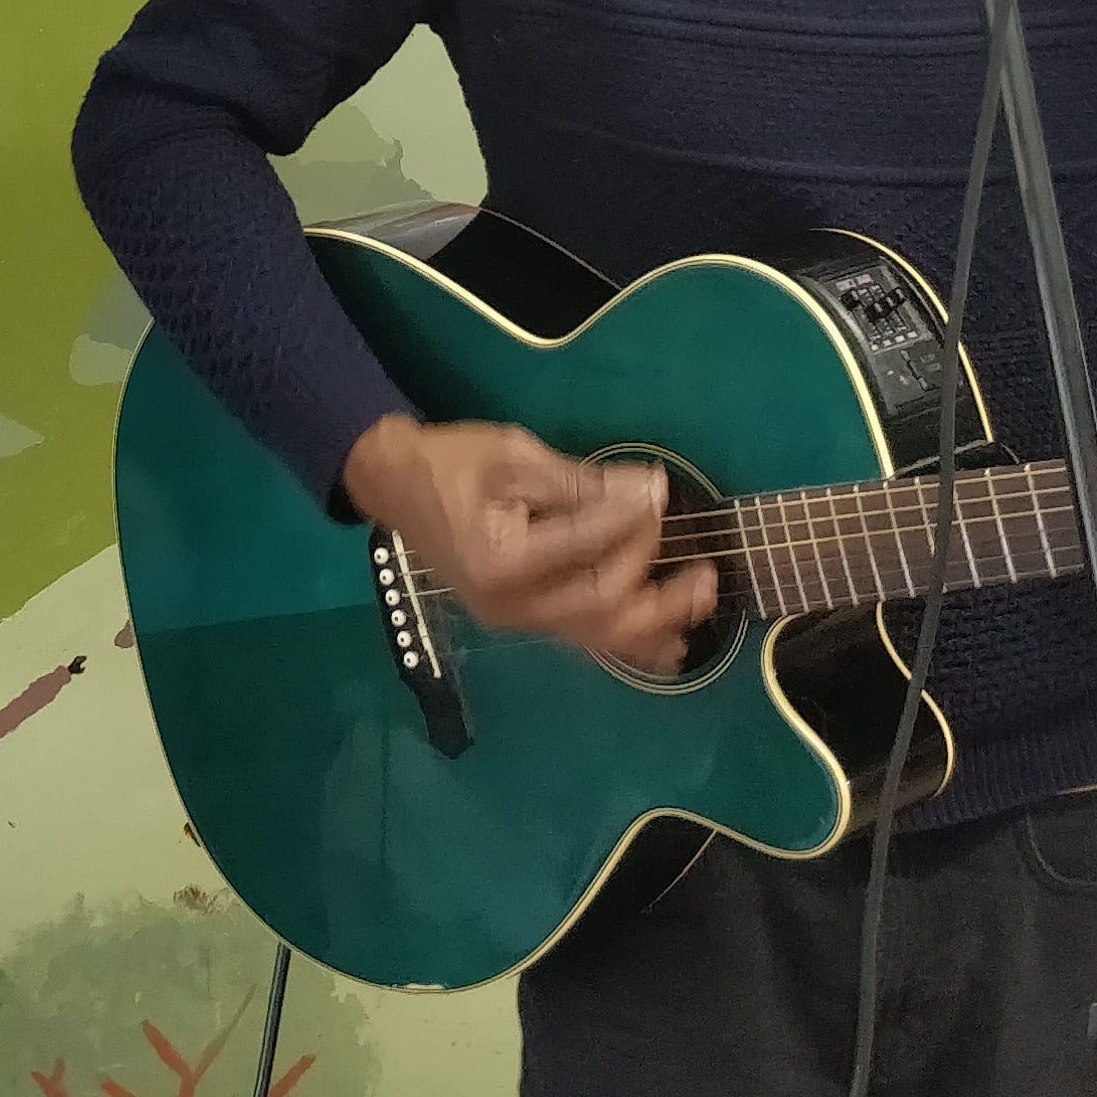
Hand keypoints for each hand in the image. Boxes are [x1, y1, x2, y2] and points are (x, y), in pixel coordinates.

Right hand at [340, 418, 721, 675]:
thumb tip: (649, 491)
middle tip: (702, 564)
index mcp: (503, 559)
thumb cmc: (452, 462)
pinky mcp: (523, 622)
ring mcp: (516, 621)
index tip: (662, 490)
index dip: (633, 518)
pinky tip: (669, 641)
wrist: (394, 487)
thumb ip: (581, 481)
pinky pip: (584, 639)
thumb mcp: (514, 455)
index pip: (588, 543)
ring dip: (657, 619)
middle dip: (657, 581)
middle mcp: (511, 604)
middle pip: (602, 606)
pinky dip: (630, 640)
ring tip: (702, 598)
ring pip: (600, 634)